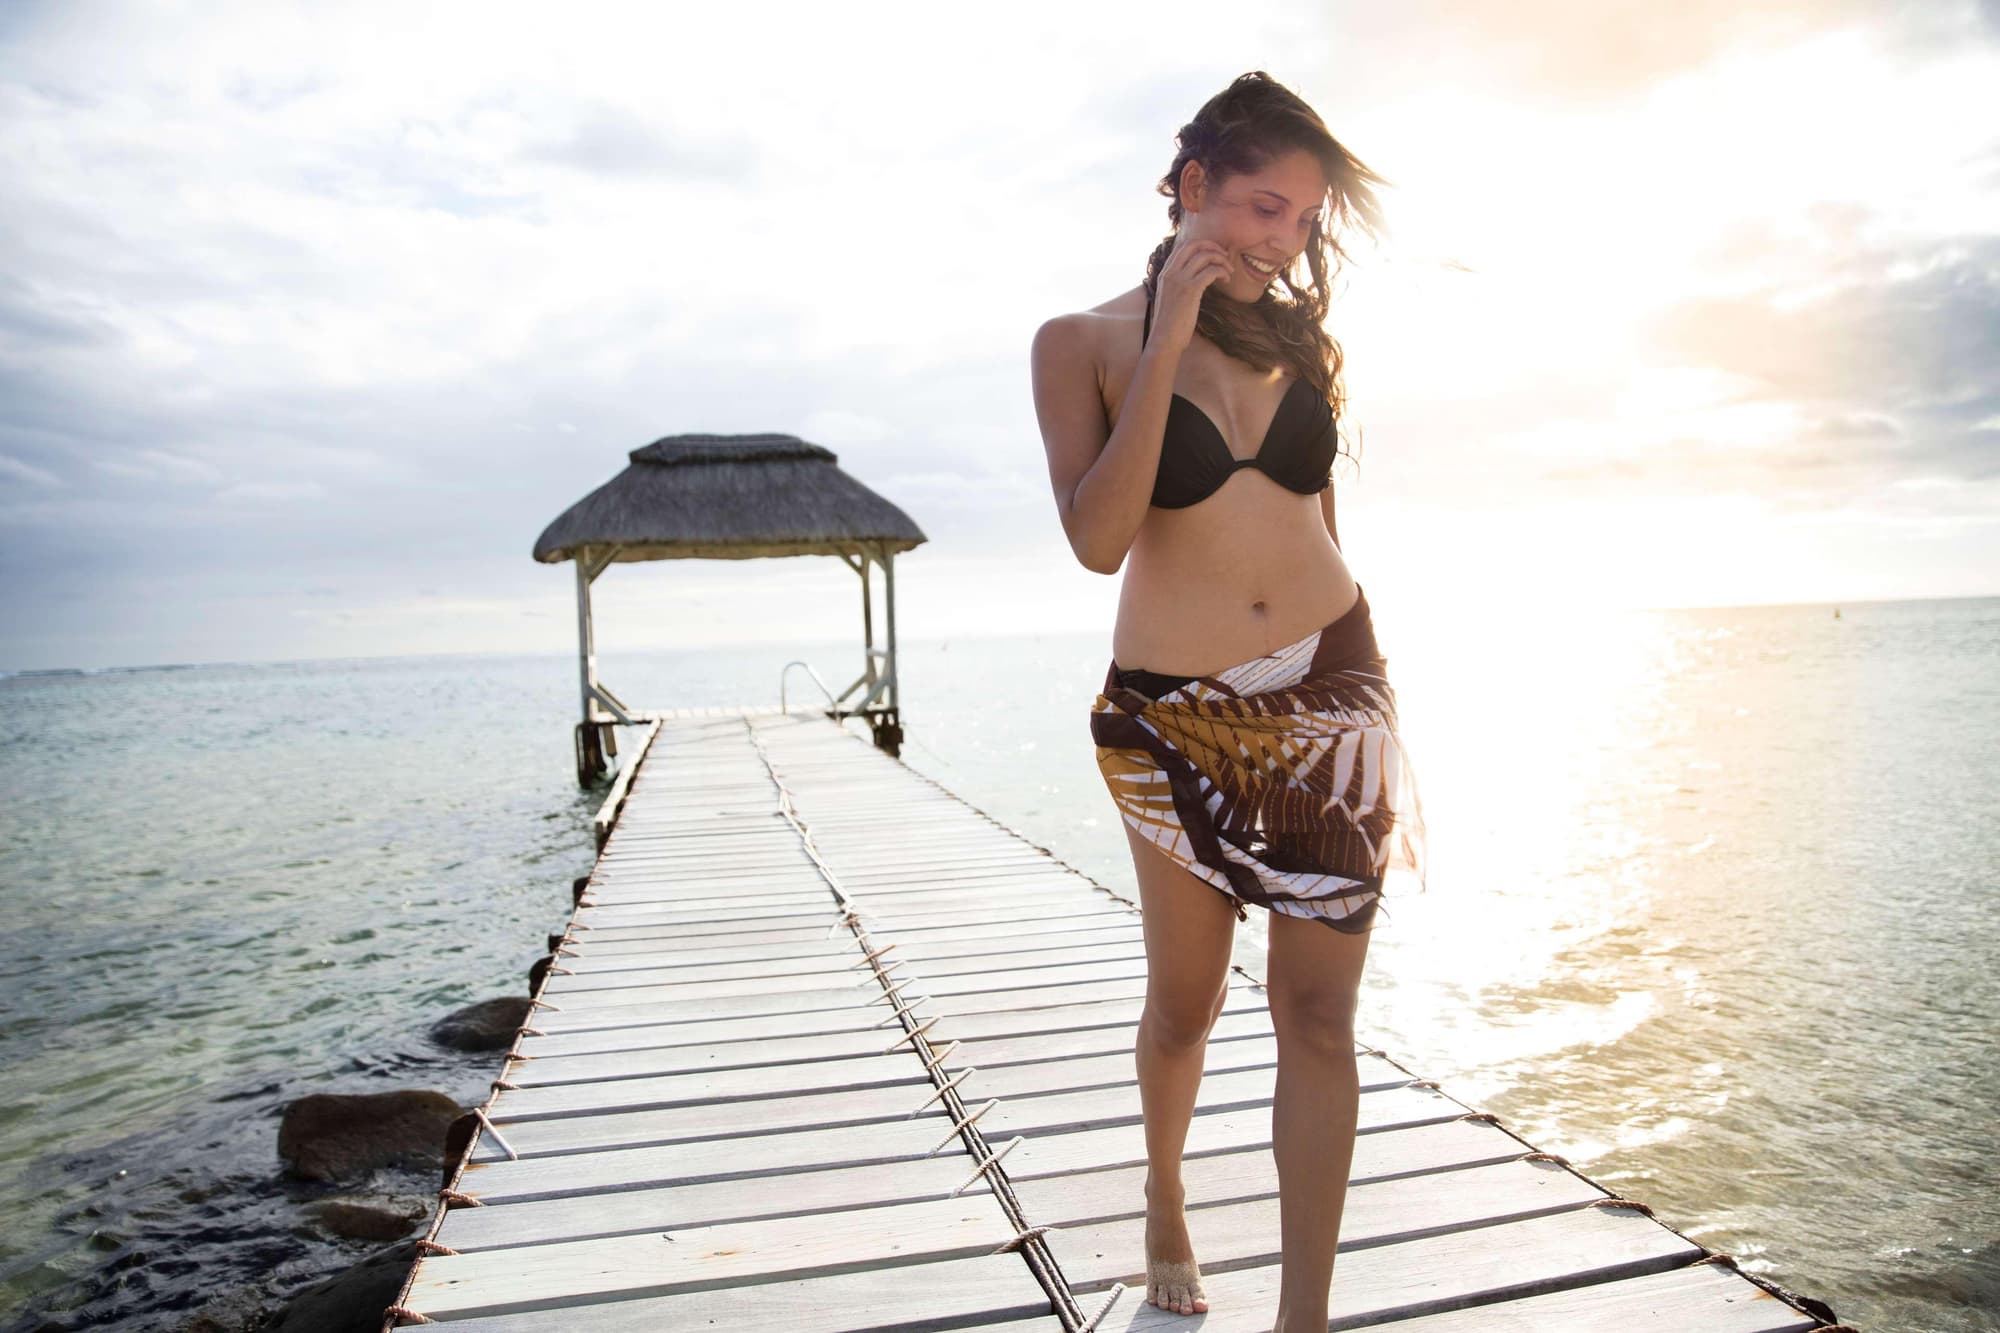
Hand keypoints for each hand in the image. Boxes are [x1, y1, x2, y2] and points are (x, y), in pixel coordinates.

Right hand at [1149, 238, 1231, 352]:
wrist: (1165, 340)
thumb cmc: (1170, 324)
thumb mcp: (1170, 298)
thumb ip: (1178, 284)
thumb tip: (1195, 278)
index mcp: (1165, 273)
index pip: (1183, 246)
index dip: (1202, 245)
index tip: (1214, 254)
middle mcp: (1171, 272)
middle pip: (1194, 244)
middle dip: (1213, 246)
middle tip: (1225, 257)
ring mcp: (1180, 280)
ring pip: (1205, 256)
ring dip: (1221, 260)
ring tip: (1229, 271)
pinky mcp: (1190, 290)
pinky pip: (1211, 271)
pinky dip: (1222, 272)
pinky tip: (1226, 280)